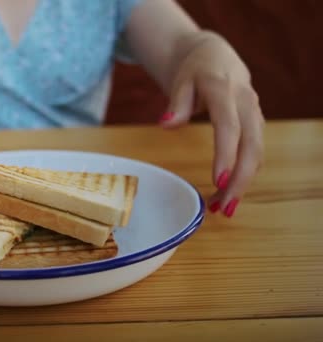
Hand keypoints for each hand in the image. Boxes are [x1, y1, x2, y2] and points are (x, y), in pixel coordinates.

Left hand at [160, 32, 264, 217]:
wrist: (215, 55)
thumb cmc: (194, 68)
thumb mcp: (180, 79)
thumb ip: (176, 103)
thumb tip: (166, 123)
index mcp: (225, 91)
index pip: (229, 126)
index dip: (226, 154)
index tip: (218, 180)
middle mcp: (246, 103)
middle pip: (251, 146)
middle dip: (240, 180)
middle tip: (223, 208)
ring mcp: (255, 114)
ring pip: (257, 153)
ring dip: (243, 183)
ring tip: (222, 208)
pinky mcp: (255, 124)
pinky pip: (254, 152)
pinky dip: (244, 175)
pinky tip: (227, 193)